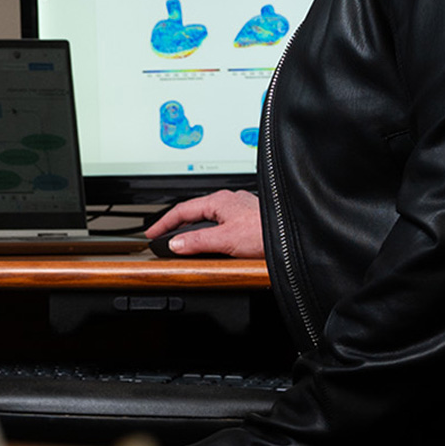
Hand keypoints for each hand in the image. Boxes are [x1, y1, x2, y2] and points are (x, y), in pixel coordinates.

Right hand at [144, 188, 264, 257]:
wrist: (293, 240)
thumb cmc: (267, 233)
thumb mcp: (226, 240)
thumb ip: (197, 242)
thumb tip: (175, 244)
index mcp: (219, 201)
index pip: (182, 209)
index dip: (163, 223)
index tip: (151, 233)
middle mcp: (228, 202)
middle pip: (194, 212)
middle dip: (176, 225)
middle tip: (162, 239)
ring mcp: (239, 210)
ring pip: (208, 218)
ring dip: (194, 230)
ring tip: (182, 243)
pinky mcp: (248, 221)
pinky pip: (221, 225)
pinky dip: (209, 233)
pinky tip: (211, 244)